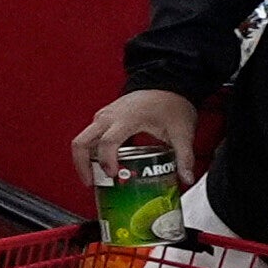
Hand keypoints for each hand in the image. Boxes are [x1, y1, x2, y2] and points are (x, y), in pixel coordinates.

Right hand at [72, 86, 200, 188]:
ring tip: (97, 177)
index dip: (107, 162)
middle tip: (91, 183)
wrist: (165, 84)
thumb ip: (184, 156)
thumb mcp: (182, 132)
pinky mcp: (103, 118)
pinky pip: (89, 137)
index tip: (114, 175)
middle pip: (81, 143)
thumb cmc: (171, 103)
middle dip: (82, 166)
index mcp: (127, 119)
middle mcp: (109, 117)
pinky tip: (104, 164)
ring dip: (85, 160)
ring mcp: (103, 116)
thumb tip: (186, 178)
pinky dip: (91, 152)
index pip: (107, 143)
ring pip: (82, 140)